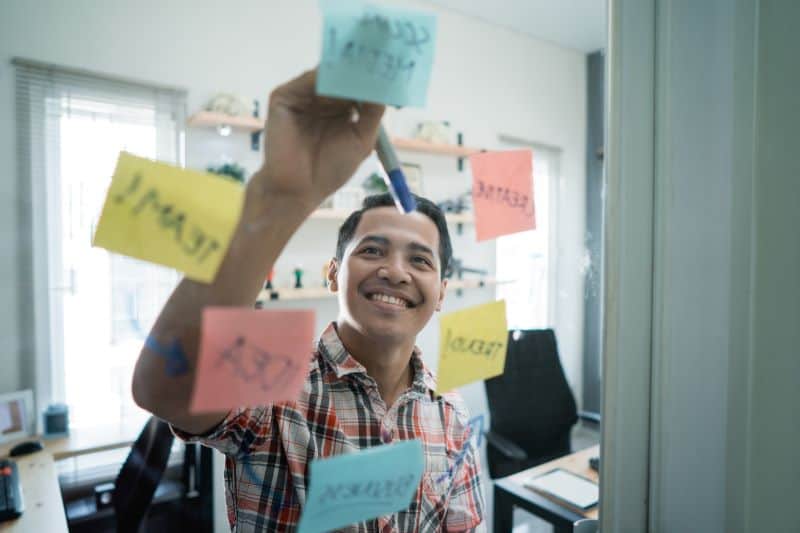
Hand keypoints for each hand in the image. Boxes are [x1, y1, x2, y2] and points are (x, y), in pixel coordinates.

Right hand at [252, 68, 384, 211]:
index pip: (356, 84)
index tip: (392, 66)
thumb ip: (373, 112)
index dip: (372, 76)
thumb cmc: (330, 170)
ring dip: (345, 69)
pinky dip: (325, 76)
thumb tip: (385, 85)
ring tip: (366, 62)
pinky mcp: (284, 97)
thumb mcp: (362, 139)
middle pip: (341, 74)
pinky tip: (342, 77)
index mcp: (339, 108)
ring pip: (326, 74)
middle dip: (360, 67)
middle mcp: (320, 99)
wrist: (299, 189)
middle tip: (382, 54)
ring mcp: (301, 96)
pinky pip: (307, 80)